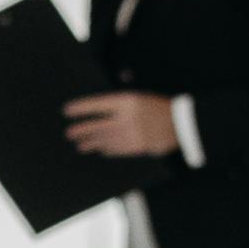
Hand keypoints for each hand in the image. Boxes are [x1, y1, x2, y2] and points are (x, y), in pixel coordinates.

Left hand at [62, 90, 177, 159]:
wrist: (180, 124)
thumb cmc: (160, 107)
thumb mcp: (140, 97)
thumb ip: (120, 102)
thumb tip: (98, 108)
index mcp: (127, 101)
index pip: (97, 105)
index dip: (81, 108)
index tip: (67, 110)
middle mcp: (126, 118)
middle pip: (97, 125)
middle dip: (81, 130)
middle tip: (69, 133)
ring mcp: (131, 135)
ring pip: (104, 140)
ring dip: (90, 143)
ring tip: (79, 145)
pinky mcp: (136, 148)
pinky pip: (116, 150)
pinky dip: (106, 150)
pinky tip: (100, 150)